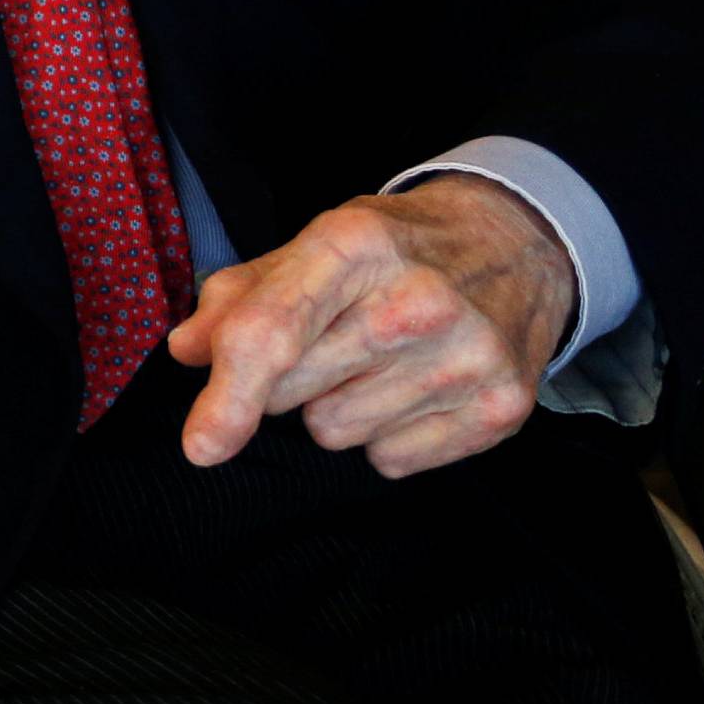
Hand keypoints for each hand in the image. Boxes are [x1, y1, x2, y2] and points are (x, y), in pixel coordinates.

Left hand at [167, 175, 576, 479]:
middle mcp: (415, 300)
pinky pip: (392, 462)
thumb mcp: (318, 242)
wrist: (517, 241)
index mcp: (354, 244)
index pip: (272, 332)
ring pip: (337, 434)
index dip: (226, 395)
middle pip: (294, 393)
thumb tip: (186, 350)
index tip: (201, 445)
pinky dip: (389, 435)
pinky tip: (415, 385)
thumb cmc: (399, 245)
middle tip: (328, 339)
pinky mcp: (501, 408)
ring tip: (378, 358)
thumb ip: (242, 293)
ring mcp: (465, 357)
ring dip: (339, 407)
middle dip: (285, 381)